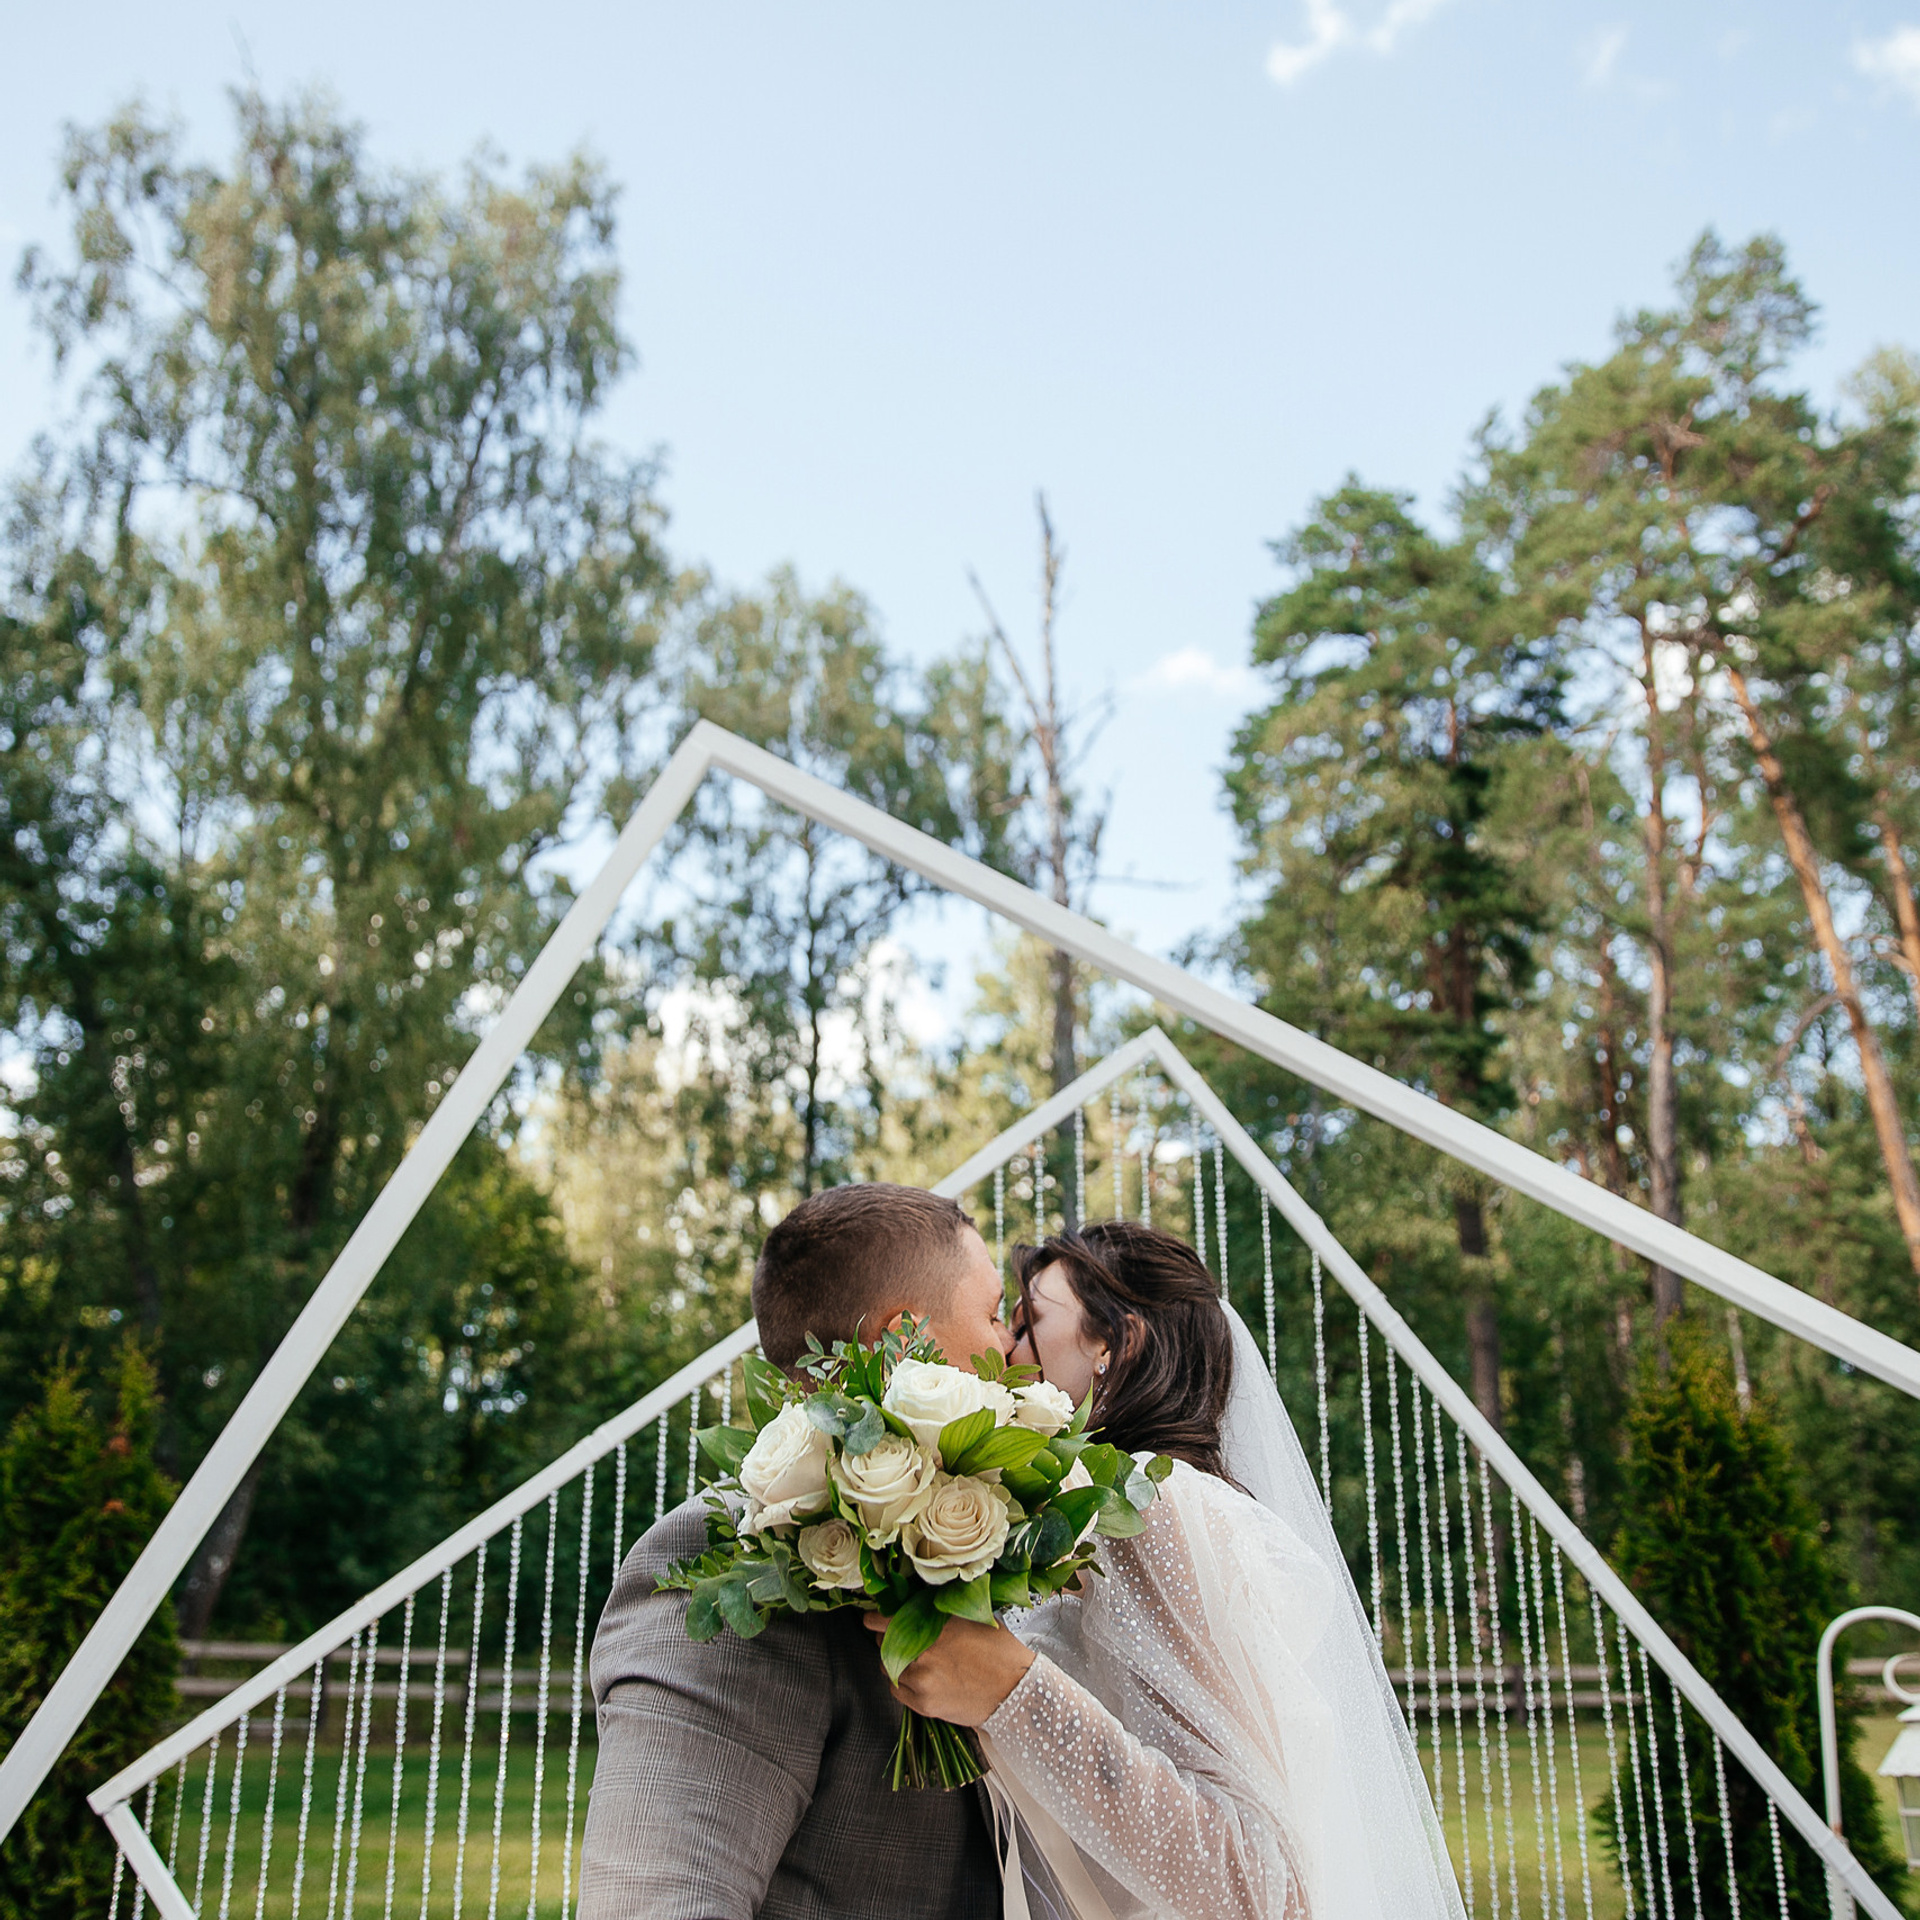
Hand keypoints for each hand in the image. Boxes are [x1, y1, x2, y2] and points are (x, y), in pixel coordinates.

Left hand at [862, 1611, 1035, 1727]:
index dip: (874, 1618)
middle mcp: (924, 1651)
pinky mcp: (923, 1704)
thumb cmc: (1000, 1651)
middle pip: (884, 1644)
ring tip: (918, 1662)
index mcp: (936, 1625)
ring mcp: (922, 1679)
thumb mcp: (974, 1618)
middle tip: (904, 1640)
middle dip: (890, 1640)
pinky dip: (903, 1684)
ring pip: (889, 1668)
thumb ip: (943, 1611)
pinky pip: (897, 1691)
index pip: (886, 1619)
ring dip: (896, 1663)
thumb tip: (918, 1602)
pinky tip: (922, 1680)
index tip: (870, 1618)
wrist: (1016, 1692)